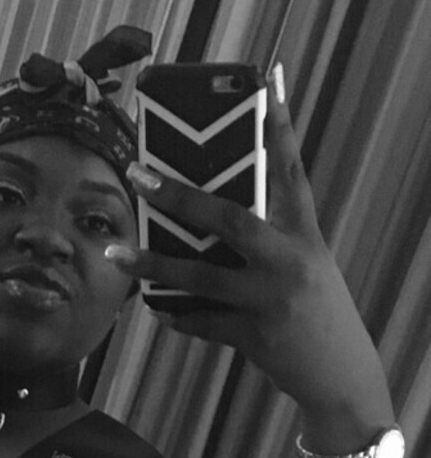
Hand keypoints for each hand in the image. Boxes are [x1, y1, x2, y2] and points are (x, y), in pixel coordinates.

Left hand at [112, 71, 393, 429]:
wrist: (341, 375)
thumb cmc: (316, 312)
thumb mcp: (306, 264)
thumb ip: (271, 237)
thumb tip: (214, 213)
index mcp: (304, 234)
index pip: (291, 170)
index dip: (279, 127)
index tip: (267, 82)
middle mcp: (289, 260)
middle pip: (230, 218)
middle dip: (181, 196)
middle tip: (140, 175)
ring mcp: (271, 299)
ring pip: (201, 276)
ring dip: (154, 264)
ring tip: (115, 252)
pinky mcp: (255, 336)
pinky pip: (202, 322)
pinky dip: (178, 315)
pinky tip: (156, 308)